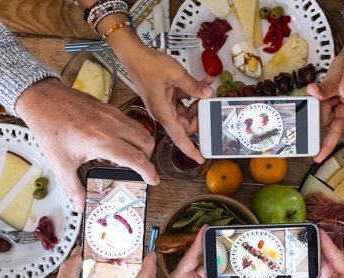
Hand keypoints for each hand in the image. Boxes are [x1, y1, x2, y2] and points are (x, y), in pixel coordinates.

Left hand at [16, 78, 158, 211]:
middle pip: (146, 143)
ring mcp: (113, 114)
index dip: (149, 172)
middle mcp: (112, 126)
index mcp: (102, 142)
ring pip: (142, 130)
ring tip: (127, 155)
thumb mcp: (60, 163)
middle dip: (147, 158)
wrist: (41, 98)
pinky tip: (115, 142)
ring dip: (142, 145)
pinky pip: (130, 122)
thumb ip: (73, 187)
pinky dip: (131, 134)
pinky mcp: (110, 107)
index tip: (154, 181)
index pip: (136, 159)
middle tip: (138, 168)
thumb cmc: (49, 130)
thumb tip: (80, 205)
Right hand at [119, 46, 213, 163]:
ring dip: (198, 101)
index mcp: (163, 112)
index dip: (190, 150)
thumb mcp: (176, 74)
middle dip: (200, 115)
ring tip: (207, 87)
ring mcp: (164, 105)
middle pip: (186, 124)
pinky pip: (182, 101)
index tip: (201, 158)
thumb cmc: (147, 64)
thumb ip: (194, 86)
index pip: (179, 137)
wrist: (134, 54)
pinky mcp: (165, 97)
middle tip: (210, 103)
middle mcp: (163, 112)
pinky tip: (203, 82)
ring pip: (186, 112)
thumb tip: (207, 94)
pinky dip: (192, 93)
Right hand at [296, 230, 343, 277]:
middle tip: (305, 238)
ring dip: (307, 265)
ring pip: (316, 271)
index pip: (338, 259)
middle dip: (316, 249)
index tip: (320, 233)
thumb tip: (327, 270)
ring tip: (296, 254)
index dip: (329, 245)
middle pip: (326, 261)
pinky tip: (295, 276)